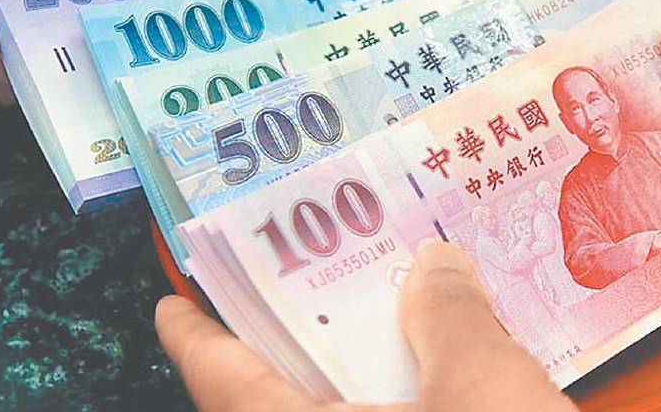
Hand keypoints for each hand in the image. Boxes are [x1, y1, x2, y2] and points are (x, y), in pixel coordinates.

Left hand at [155, 241, 573, 411]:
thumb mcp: (485, 390)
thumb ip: (451, 315)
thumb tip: (434, 264)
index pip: (221, 384)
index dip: (195, 337)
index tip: (174, 307)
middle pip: (271, 411)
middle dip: (283, 358)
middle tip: (301, 306)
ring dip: (348, 395)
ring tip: (384, 345)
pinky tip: (430, 404)